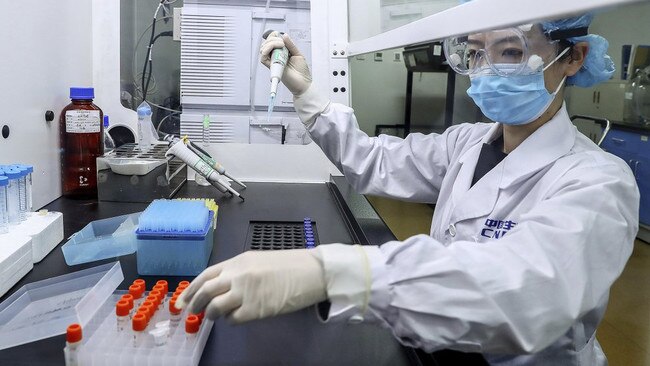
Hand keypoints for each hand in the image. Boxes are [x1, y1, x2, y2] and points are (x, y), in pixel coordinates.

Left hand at [175, 249, 326, 322]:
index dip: (191, 289)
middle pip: (206, 291)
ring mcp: (246, 293)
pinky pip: (233, 318)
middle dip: (195, 303)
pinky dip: (229, 320)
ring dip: (211, 314)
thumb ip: (237, 271)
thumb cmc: (288, 266)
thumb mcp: (257, 260)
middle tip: (192, 311)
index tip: (183, 299)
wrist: (310, 272)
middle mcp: (238, 275)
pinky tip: (234, 317)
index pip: (206, 275)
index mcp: (238, 261)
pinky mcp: (255, 309)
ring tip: (213, 316)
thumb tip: (220, 285)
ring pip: (215, 307)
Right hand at [260, 33, 311, 95]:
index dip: (274, 36)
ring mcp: (273, 61)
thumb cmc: (302, 71)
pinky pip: (263, 59)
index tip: (280, 35)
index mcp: (282, 52)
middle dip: (272, 39)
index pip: (272, 41)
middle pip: (266, 44)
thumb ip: (291, 45)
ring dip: (270, 44)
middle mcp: (276, 56)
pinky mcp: (272, 67)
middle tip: (282, 43)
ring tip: (281, 46)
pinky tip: (275, 51)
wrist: (303, 83)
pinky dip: (266, 52)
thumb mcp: (298, 54)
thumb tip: (284, 35)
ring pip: (263, 49)